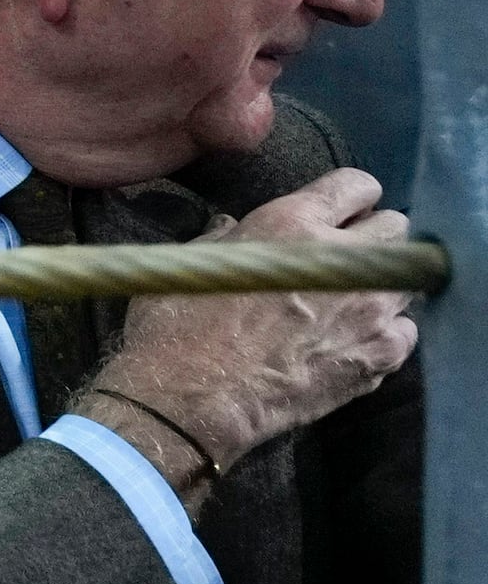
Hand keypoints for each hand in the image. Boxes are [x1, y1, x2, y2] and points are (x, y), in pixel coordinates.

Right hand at [96, 166, 421, 470]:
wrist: (190, 398)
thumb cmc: (175, 327)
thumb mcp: (191, 265)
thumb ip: (225, 238)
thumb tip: (234, 227)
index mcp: (291, 224)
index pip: (357, 185)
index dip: (349, 199)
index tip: (339, 215)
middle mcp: (343, 258)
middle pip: (396, 226)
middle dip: (373, 237)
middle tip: (345, 258)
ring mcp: (370, 307)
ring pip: (407, 277)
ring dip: (381, 284)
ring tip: (349, 304)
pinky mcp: (381, 352)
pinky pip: (405, 329)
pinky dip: (385, 332)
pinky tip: (351, 341)